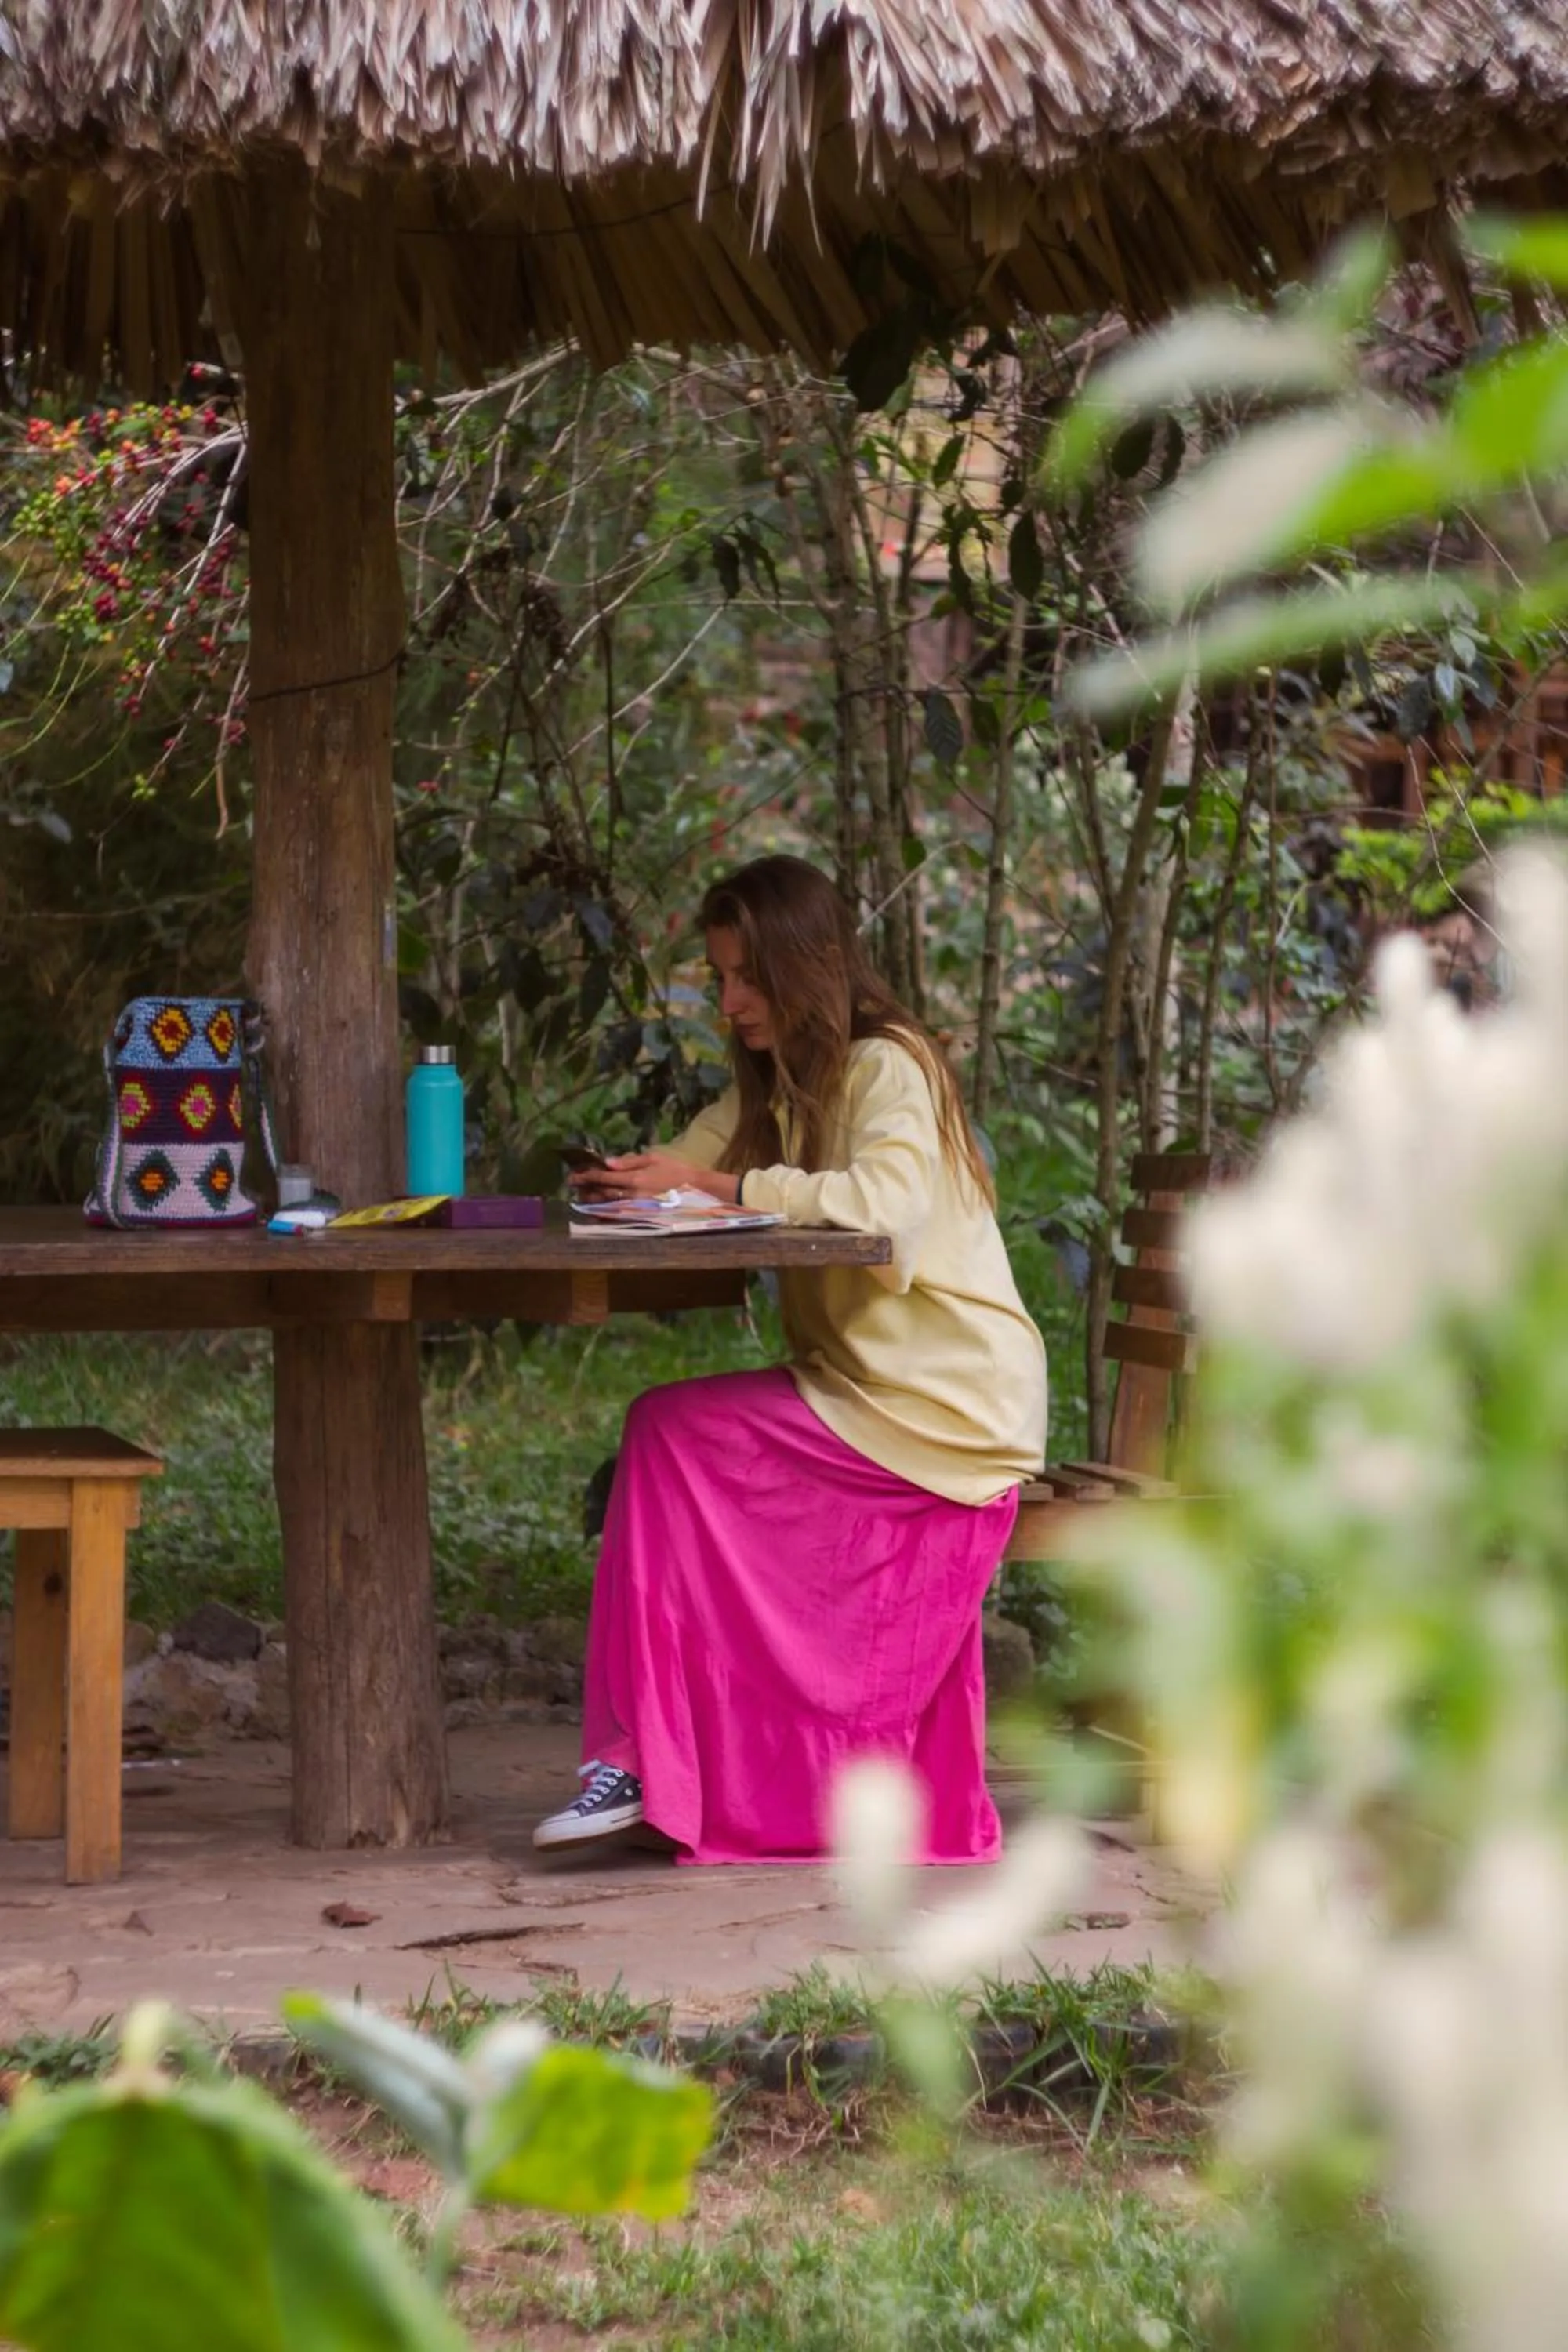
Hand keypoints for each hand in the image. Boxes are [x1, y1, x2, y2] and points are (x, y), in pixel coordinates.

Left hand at [570, 1151, 737, 1203]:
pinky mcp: (642, 1217)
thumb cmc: (676, 1170)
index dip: (587, 1176)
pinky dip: (606, 1215)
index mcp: (635, 1179)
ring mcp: (636, 1209)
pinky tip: (597, 1213)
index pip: (604, 1178)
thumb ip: (630, 1161)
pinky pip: (619, 1217)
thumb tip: (608, 1162)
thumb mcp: (654, 1158)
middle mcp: (632, 1196)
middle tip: (573, 1186)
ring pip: (608, 1206)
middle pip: (602, 1194)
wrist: (697, 1190)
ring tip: (582, 1197)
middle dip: (586, 1189)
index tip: (574, 1175)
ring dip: (593, 1202)